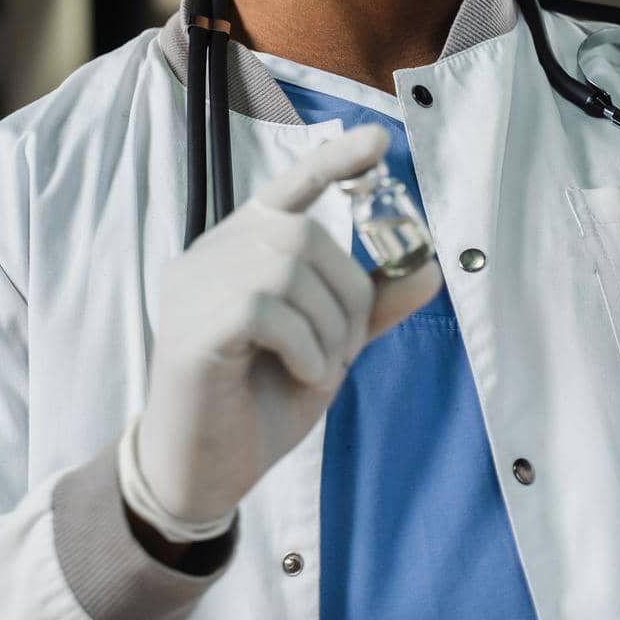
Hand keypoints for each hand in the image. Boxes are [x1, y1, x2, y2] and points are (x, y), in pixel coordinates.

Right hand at [132, 123, 441, 526]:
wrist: (201, 475)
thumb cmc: (259, 401)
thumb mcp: (328, 346)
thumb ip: (370, 305)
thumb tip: (429, 267)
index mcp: (244, 248)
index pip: (289, 185)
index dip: (334, 160)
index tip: (380, 144)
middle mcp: (213, 254)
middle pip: (303, 233)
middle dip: (346, 292)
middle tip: (344, 350)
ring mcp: (195, 288)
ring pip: (288, 267)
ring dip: (327, 325)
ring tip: (319, 367)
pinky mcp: (191, 329)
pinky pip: (266, 309)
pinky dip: (303, 345)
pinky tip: (301, 374)